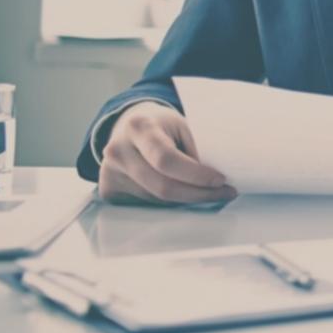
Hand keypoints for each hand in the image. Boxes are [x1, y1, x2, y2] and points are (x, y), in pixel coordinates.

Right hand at [97, 102, 235, 205]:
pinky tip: (181, 192)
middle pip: (162, 186)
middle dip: (198, 194)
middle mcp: (118, 150)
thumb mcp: (182, 126)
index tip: (221, 181)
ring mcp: (109, 172)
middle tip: (224, 193)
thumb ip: (195, 150)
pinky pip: (145, 205)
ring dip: (186, 200)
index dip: (196, 175)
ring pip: (157, 200)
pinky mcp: (107, 190)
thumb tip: (216, 183)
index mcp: (139, 127)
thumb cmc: (162, 126)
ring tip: (205, 191)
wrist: (128, 126)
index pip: (167, 160)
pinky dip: (168, 203)